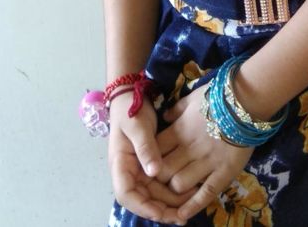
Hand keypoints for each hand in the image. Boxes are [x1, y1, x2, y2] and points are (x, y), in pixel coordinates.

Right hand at [108, 92, 195, 223]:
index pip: (126, 193)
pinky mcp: (147, 163)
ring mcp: (137, 168)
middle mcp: (127, 170)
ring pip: (151, 193)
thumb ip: (145, 147)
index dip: (143, 206)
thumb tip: (154, 172)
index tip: (161, 213)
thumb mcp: (138, 125)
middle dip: (160, 210)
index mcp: (119, 163)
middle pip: (141, 198)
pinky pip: (157, 182)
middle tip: (181, 217)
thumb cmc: (131, 108)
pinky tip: (185, 193)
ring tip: (188, 208)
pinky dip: (169, 189)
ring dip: (167, 202)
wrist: (131, 93)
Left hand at [156, 85, 254, 221]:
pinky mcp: (223, 172)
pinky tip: (182, 216)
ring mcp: (206, 163)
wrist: (246, 100)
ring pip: (179, 185)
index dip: (150, 160)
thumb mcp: (192, 98)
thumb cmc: (218, 96)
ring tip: (177, 190)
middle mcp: (189, 149)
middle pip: (163, 171)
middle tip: (160, 181)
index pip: (154, 152)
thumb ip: (177, 110)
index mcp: (179, 131)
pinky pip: (205, 193)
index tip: (149, 164)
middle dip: (159, 178)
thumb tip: (164, 116)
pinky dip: (192, 206)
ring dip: (175, 189)